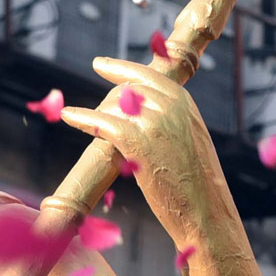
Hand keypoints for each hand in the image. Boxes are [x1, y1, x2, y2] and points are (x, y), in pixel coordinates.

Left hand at [59, 57, 229, 243]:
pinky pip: (101, 123)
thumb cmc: (198, 184)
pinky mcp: (137, 142)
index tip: (101, 65)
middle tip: (97, 100)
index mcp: (184, 103)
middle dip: (108, 97)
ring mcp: (153, 122)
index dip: (121, 69)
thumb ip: (171, 121)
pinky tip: (69, 115)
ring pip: (113, 105)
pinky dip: (82, 118)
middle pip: (127, 88)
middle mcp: (170, 106)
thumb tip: (142, 116)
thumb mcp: (191, 140)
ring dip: (96, 113)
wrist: (206, 210)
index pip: (147, 75)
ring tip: (84, 119)